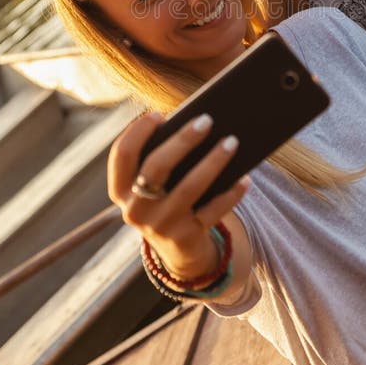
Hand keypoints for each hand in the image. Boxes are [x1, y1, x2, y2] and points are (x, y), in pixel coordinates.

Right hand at [107, 111, 248, 279]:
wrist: (178, 249)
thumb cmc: (167, 198)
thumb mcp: (153, 184)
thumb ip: (160, 158)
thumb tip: (195, 124)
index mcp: (121, 189)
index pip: (122, 155)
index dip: (138, 131)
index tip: (159, 115)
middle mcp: (135, 209)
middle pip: (157, 167)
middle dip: (182, 141)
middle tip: (207, 120)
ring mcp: (161, 225)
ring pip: (189, 187)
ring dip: (213, 161)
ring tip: (232, 141)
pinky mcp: (186, 237)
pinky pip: (213, 211)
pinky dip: (230, 193)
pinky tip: (244, 178)